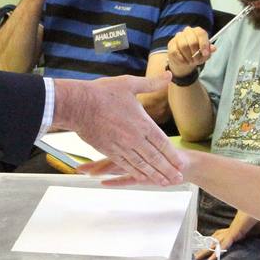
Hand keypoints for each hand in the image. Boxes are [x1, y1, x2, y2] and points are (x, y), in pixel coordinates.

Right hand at [53, 73, 186, 185]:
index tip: (182, 164)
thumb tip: (169, 76)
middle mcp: (134, 138)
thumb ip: (151, 83)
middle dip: (168, 170)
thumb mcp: (129, 84)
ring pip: (142, 165)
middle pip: (155, 158)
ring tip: (165, 183)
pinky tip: (142, 179)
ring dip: (155, 175)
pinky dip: (136, 173)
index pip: (162, 142)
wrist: (77, 105)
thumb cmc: (102, 92)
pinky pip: (126, 165)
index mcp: (142, 122)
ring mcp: (121, 146)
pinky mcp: (109, 151)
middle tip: (179, 179)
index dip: (172, 155)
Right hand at [166, 26, 212, 77]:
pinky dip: (181, 59)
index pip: (201, 33)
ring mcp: (178, 37)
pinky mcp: (171, 44)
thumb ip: (209, 51)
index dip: (204, 44)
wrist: (184, 60)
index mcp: (197, 31)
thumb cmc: (196, 54)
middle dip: (196, 53)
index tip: (205, 54)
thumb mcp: (204, 54)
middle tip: (197, 61)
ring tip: (191, 62)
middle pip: (192, 40)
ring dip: (188, 57)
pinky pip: (176, 52)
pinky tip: (184, 62)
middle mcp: (187, 31)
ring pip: (183, 46)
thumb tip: (213, 48)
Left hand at [194, 219, 259, 259]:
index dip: (216, 247)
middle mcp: (231, 232)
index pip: (223, 241)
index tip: (209, 255)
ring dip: (208, 250)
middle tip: (196, 257)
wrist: (259, 203)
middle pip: (215, 242)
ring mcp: (232, 231)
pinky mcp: (235, 231)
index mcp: (236, 232)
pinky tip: (214, 255)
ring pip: (216, 242)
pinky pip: (226, 242)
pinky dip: (220, 248)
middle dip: (205, 249)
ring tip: (198, 258)